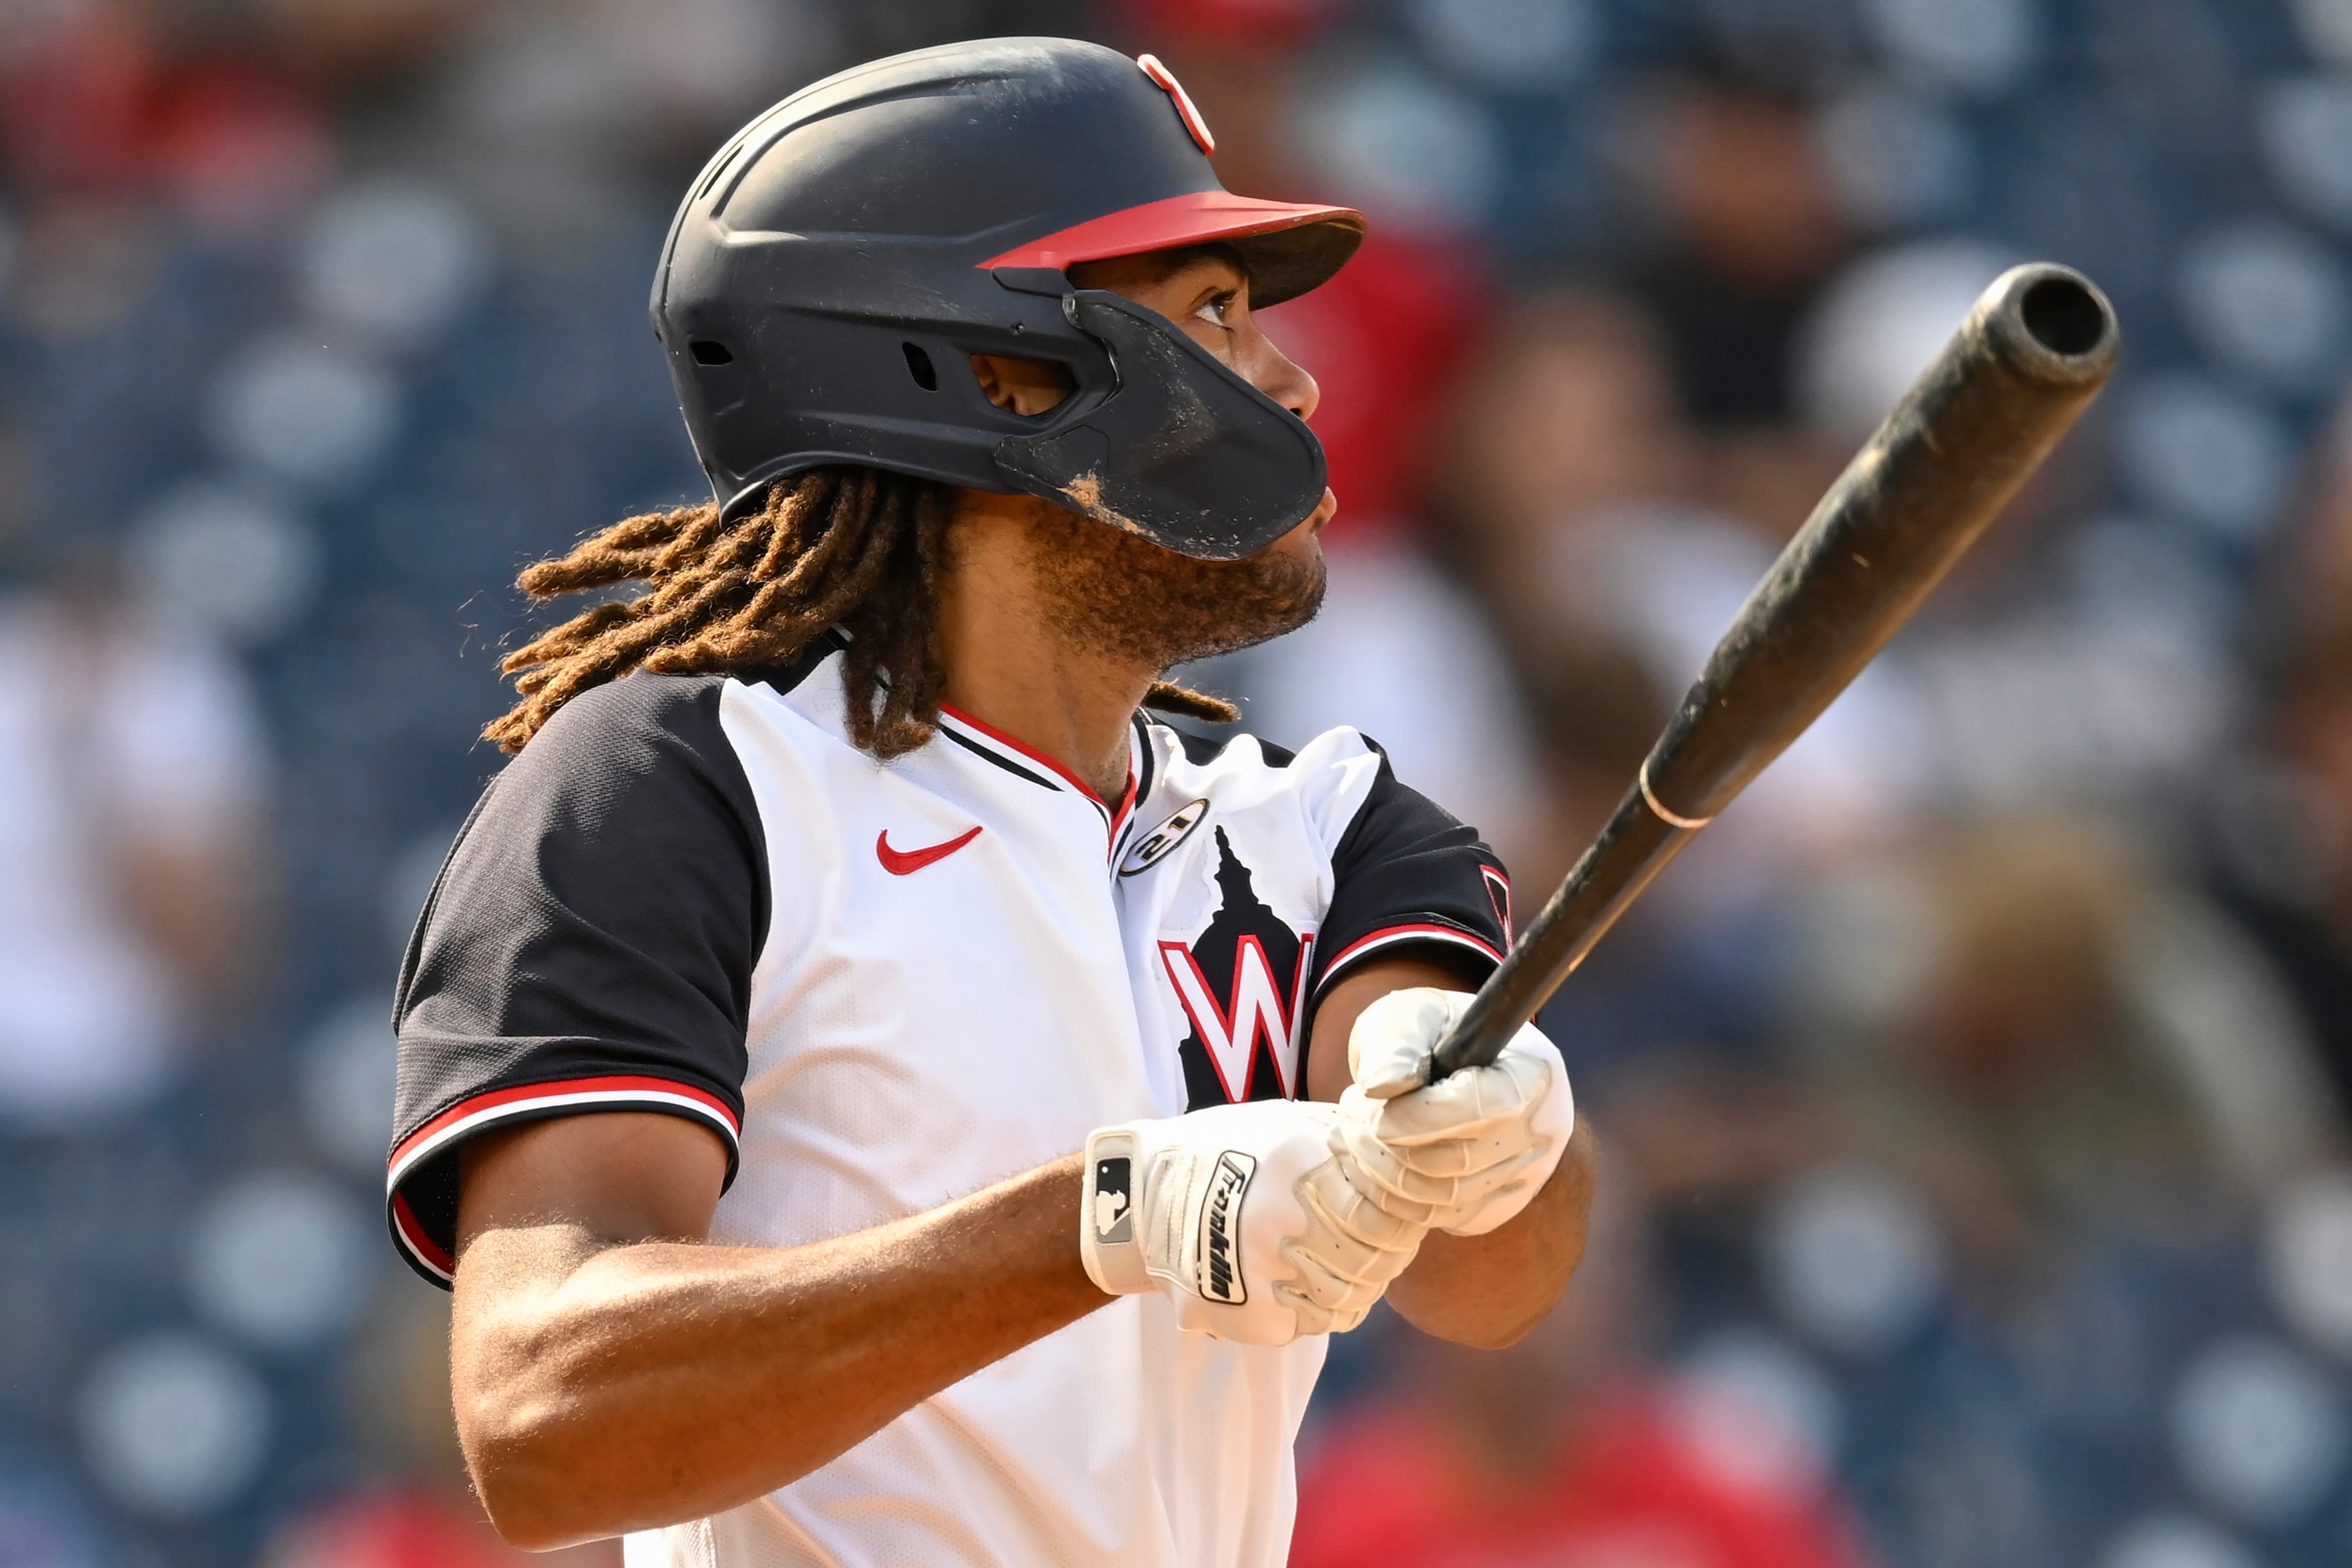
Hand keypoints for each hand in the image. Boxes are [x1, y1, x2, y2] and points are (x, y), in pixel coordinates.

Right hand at [1080, 1100, 1424, 1345]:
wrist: (1140, 1200)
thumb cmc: (1222, 1154)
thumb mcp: (1284, 1122)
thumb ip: (1343, 1139)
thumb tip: (1409, 1155)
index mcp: (1299, 1160)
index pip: (1388, 1210)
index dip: (1401, 1219)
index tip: (1398, 1218)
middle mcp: (1284, 1214)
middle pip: (1376, 1258)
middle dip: (1384, 1255)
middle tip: (1376, 1249)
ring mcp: (1265, 1268)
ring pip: (1352, 1297)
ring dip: (1355, 1286)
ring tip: (1337, 1267)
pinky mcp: (1250, 1314)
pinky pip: (1315, 1324)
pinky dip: (1317, 1310)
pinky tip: (1301, 1288)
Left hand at [1333, 987, 1573, 1235]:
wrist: (1450, 1063)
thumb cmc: (1427, 1033)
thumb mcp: (1406, 1017)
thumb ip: (1394, 1045)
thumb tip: (1383, 1086)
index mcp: (1533, 1071)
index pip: (1484, 1107)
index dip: (1419, 1116)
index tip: (1372, 1107)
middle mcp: (1543, 1128)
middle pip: (1461, 1160)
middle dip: (1388, 1145)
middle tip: (1349, 1117)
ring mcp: (1528, 1173)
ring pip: (1448, 1197)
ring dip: (1385, 1173)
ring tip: (1354, 1135)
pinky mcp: (1502, 1203)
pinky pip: (1445, 1217)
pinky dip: (1401, 1198)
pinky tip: (1376, 1162)